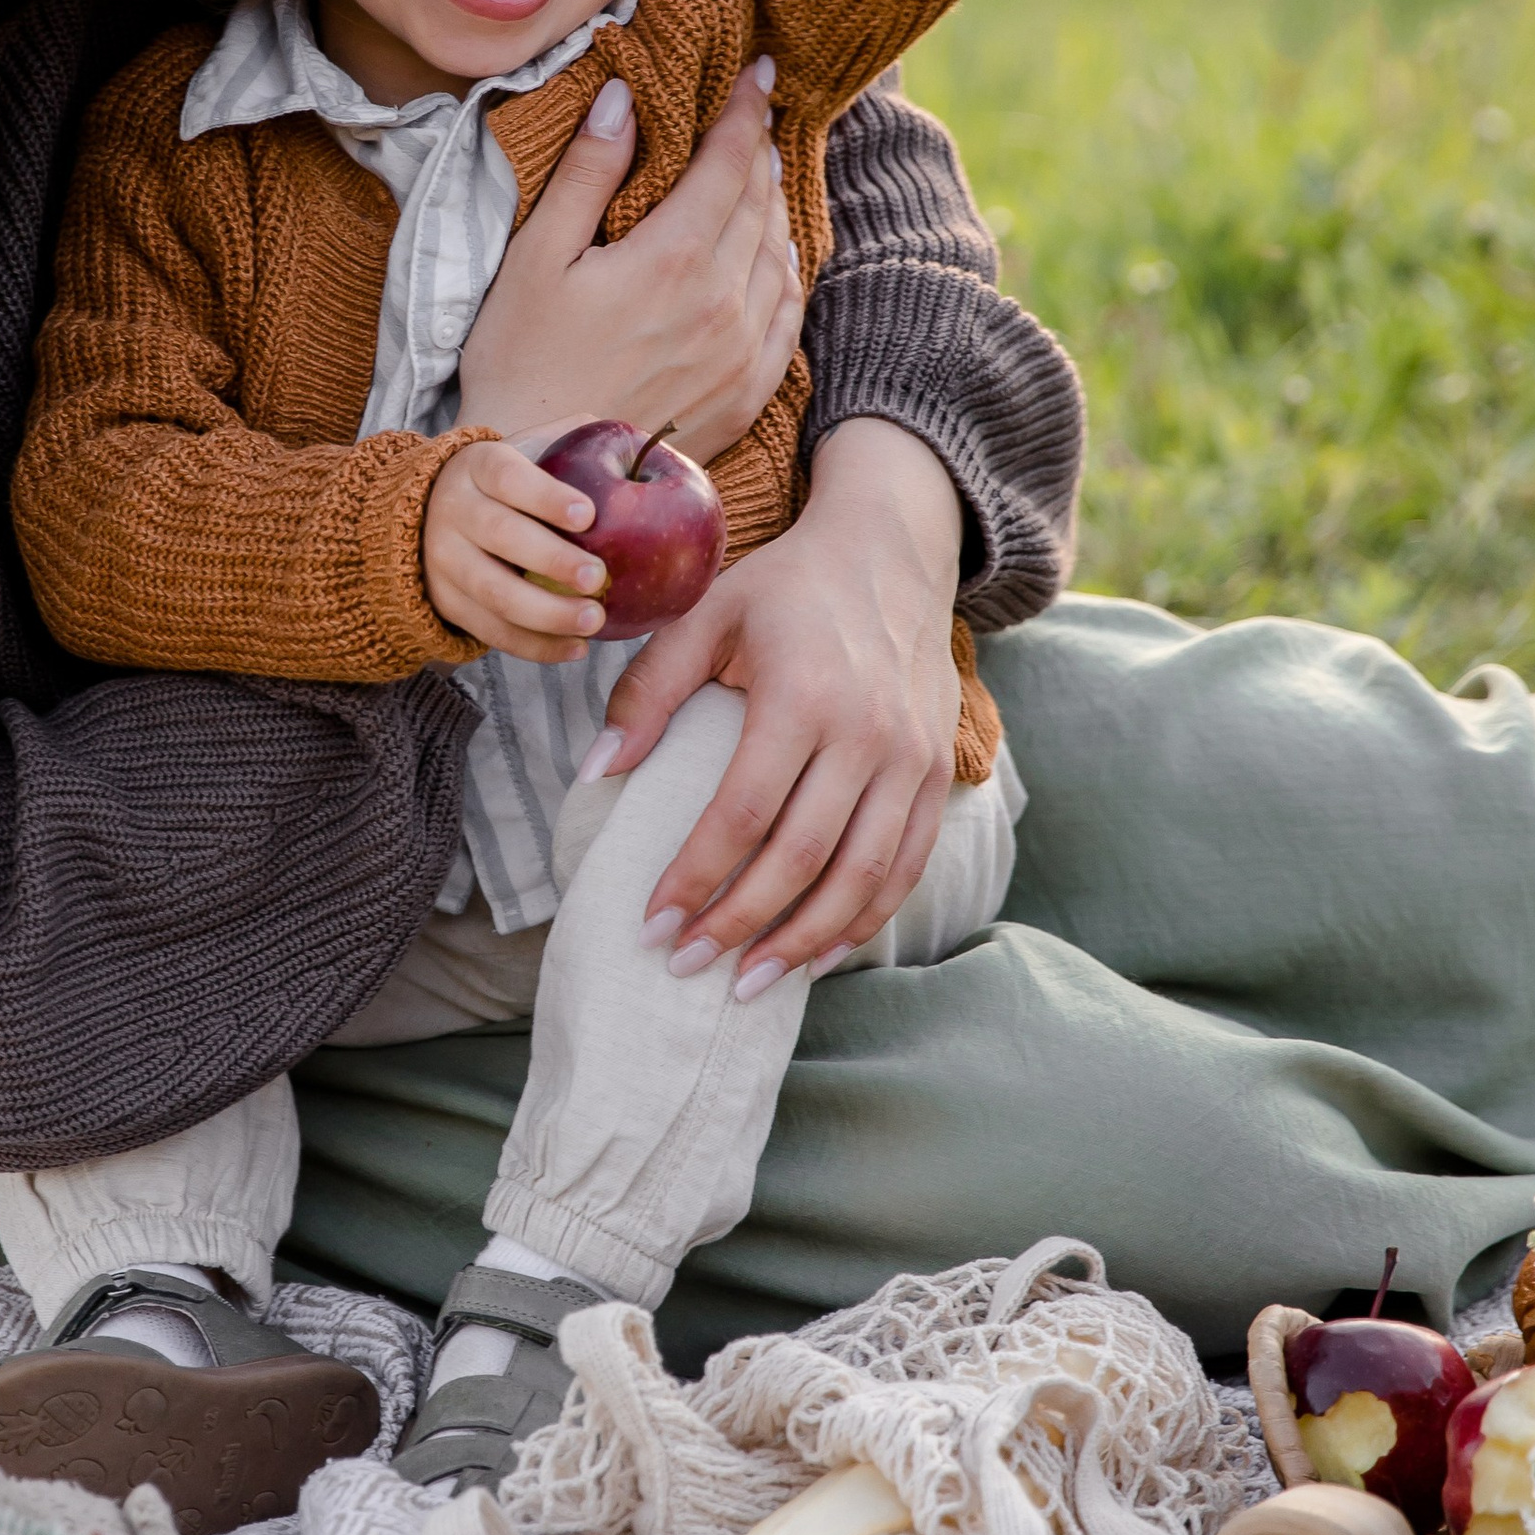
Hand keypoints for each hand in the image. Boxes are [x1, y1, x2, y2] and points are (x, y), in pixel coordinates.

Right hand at [423, 438, 608, 662]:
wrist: (431, 514)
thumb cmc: (508, 482)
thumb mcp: (529, 450)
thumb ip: (576, 440)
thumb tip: (643, 443)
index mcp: (478, 465)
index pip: (508, 476)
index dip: (546, 496)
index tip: (589, 515)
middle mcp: (453, 509)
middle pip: (500, 535)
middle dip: (551, 559)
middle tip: (598, 577)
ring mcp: (444, 560)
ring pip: (493, 592)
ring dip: (546, 613)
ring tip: (594, 621)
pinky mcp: (446, 602)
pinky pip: (490, 631)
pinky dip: (534, 645)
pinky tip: (575, 648)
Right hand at [456, 63, 802, 464]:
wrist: (546, 471)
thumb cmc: (521, 362)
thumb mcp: (534, 258)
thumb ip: (586, 175)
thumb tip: (622, 100)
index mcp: (670, 259)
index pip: (728, 163)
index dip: (746, 111)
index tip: (761, 73)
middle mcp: (721, 301)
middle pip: (759, 204)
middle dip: (760, 151)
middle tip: (759, 116)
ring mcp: (742, 351)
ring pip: (780, 255)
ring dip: (775, 207)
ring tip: (764, 176)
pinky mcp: (748, 392)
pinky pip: (789, 316)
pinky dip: (787, 271)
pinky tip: (775, 256)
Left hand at [592, 419, 964, 983]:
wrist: (893, 550)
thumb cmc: (785, 588)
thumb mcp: (705, 616)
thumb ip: (645, 693)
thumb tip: (594, 774)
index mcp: (802, 695)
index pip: (742, 814)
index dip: (694, 877)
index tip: (650, 922)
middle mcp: (868, 733)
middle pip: (801, 857)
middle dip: (739, 923)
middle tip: (684, 964)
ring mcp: (912, 758)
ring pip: (862, 877)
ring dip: (804, 941)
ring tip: (748, 983)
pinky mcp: (939, 772)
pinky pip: (908, 866)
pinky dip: (866, 919)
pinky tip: (819, 953)